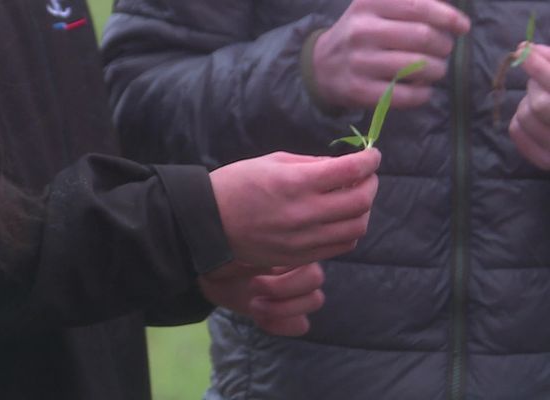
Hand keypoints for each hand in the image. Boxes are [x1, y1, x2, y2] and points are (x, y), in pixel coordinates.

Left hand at [199, 262, 324, 335]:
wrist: (212, 276)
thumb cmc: (222, 257)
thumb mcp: (229, 251)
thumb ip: (247, 253)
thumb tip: (255, 264)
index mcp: (287, 248)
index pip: (309, 261)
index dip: (285, 277)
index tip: (254, 279)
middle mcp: (297, 268)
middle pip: (316, 279)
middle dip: (283, 289)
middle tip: (252, 289)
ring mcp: (297, 292)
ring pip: (314, 300)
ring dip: (283, 308)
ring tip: (254, 305)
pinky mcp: (290, 314)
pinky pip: (302, 323)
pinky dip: (281, 324)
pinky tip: (260, 319)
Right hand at [210, 149, 380, 266]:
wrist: (209, 223)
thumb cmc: (237, 184)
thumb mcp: (272, 161)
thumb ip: (311, 164)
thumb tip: (340, 168)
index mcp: (295, 182)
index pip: (350, 170)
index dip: (369, 160)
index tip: (372, 155)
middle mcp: (304, 212)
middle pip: (361, 201)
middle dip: (371, 183)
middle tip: (366, 175)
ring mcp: (304, 239)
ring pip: (356, 227)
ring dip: (363, 209)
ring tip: (353, 197)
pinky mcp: (300, 256)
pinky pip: (340, 246)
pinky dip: (349, 230)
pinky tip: (340, 219)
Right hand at [312, 0, 469, 108]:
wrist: (320, 67)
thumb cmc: (359, 34)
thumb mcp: (375, 7)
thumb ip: (410, 3)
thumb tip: (451, 15)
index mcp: (369, 4)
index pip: (419, 7)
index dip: (448, 18)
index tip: (462, 27)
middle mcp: (362, 31)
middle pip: (423, 37)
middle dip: (444, 46)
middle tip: (444, 52)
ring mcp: (359, 62)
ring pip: (417, 67)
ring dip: (437, 71)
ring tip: (435, 71)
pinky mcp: (359, 91)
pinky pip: (404, 95)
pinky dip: (422, 94)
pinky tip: (423, 90)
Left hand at [509, 44, 549, 169]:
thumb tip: (530, 50)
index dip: (539, 67)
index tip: (524, 50)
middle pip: (539, 104)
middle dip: (535, 86)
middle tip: (541, 81)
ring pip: (525, 117)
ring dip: (527, 101)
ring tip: (542, 98)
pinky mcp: (545, 162)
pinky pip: (517, 132)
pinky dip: (519, 116)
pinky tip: (533, 113)